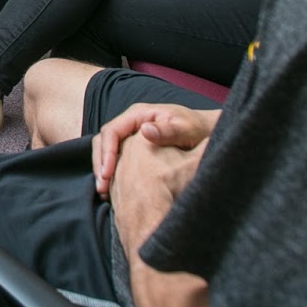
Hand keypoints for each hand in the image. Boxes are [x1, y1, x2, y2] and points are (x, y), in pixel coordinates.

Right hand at [92, 103, 216, 198]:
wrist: (206, 132)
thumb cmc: (197, 130)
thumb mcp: (186, 128)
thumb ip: (168, 130)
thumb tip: (145, 131)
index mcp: (138, 115)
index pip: (112, 131)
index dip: (107, 153)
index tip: (108, 173)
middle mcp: (130, 124)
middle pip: (103, 141)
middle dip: (100, 164)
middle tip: (102, 187)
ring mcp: (129, 135)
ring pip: (105, 151)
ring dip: (102, 170)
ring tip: (104, 192)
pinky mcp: (131, 148)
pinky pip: (113, 159)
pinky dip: (110, 174)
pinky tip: (112, 191)